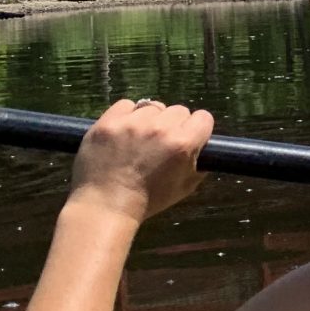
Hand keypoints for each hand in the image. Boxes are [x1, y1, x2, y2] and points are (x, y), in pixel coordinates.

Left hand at [68, 98, 213, 222]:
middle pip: (179, 110)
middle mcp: (160, 129)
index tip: (189, 137)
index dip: (198, 128)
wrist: (106, 205)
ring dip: (151, 119)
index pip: (203, 117)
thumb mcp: (186, 187)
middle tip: (162, 141)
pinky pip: (126, 105)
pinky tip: (124, 130)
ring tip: (140, 137)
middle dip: (174, 124)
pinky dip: (127, 115)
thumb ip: (199, 163)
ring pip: (153, 106)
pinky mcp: (108, 122)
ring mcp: (132, 123)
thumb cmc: (149, 200)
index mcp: (182, 144)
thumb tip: (202, 147)